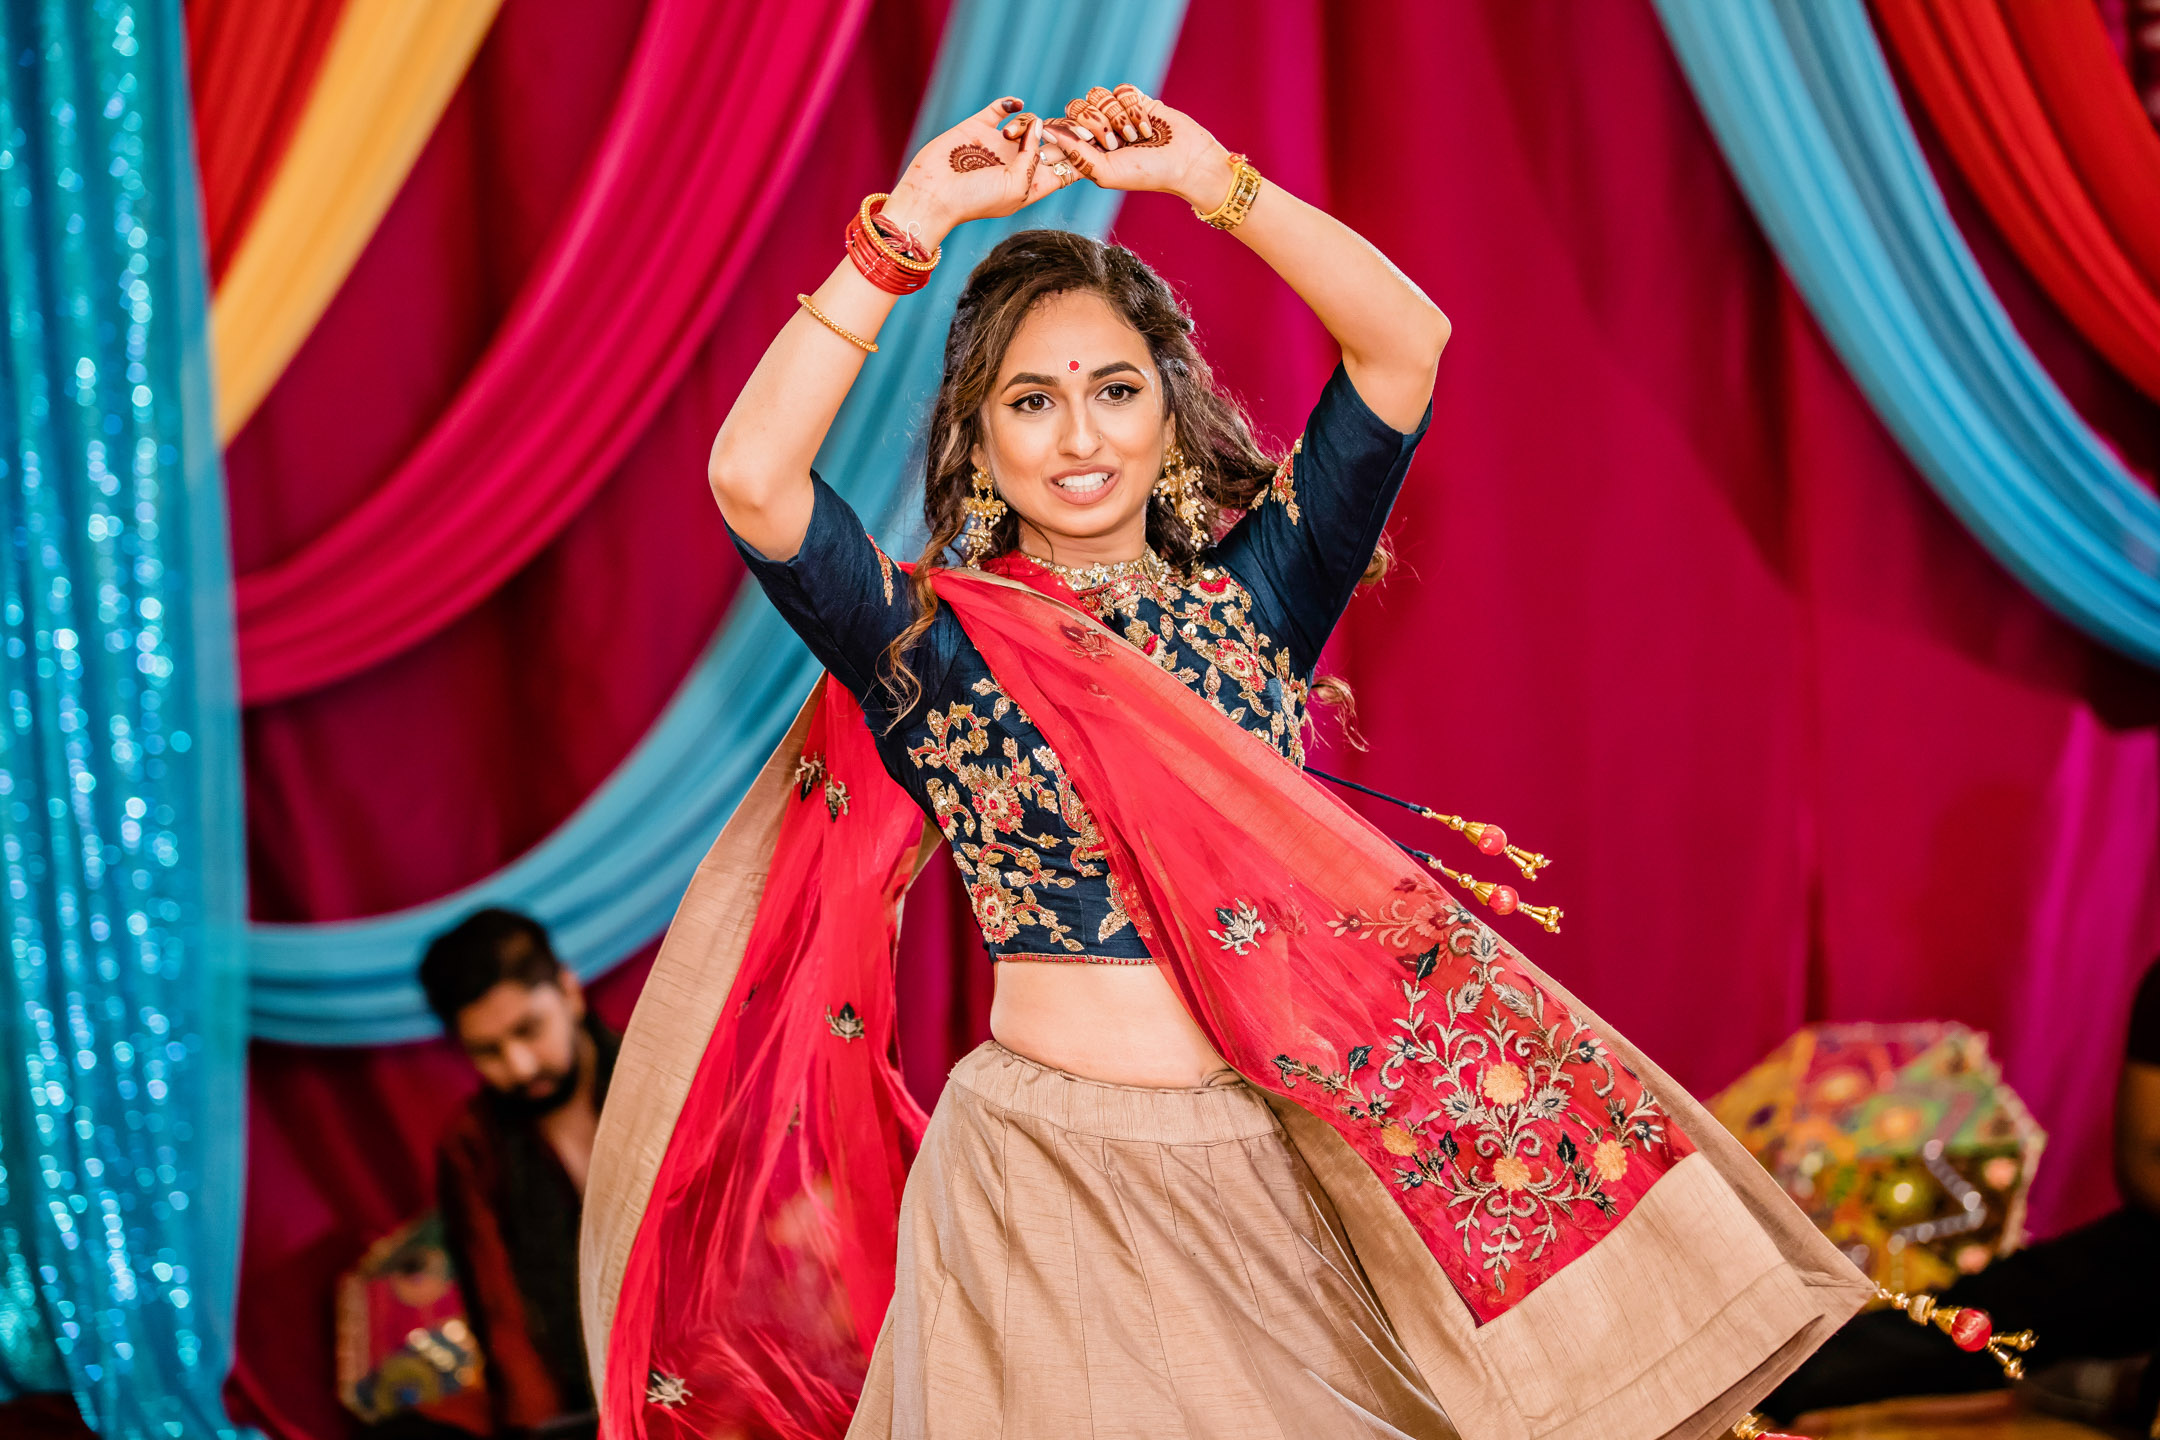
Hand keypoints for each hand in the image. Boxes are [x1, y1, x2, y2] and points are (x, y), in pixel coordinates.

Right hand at [880, 97, 1070, 248]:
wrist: (933, 193)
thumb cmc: (976, 200)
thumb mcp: (1017, 187)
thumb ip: (1033, 158)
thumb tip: (1039, 126)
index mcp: (1032, 185)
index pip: (1065, 169)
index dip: (1080, 156)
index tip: (1093, 145)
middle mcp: (1017, 164)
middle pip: (1052, 142)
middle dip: (1064, 132)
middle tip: (1070, 127)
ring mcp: (998, 145)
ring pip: (1029, 122)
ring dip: (1026, 123)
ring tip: (1008, 137)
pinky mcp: (979, 127)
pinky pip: (1001, 108)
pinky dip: (1011, 103)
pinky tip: (1015, 105)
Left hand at [1043, 85, 1235, 210]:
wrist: (1186, 161)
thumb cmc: (1147, 173)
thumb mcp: (1106, 171)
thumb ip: (1075, 153)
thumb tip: (1047, 132)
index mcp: (1087, 151)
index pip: (1062, 127)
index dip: (1068, 129)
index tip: (1084, 142)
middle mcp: (1099, 131)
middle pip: (1077, 107)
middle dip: (1096, 123)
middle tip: (1114, 143)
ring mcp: (1117, 114)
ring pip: (1098, 95)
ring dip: (1118, 116)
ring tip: (1136, 136)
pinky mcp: (1136, 100)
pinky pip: (1121, 89)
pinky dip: (1134, 107)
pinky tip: (1146, 125)